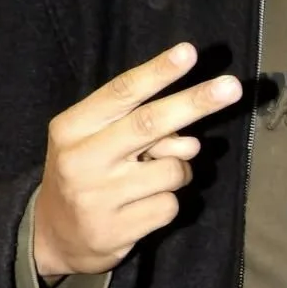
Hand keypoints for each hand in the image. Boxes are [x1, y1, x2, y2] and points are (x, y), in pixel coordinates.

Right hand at [32, 44, 241, 279]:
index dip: (157, 72)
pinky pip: (170, 204)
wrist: (54, 235)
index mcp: (71, 128)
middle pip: (150, 123)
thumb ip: (137, 126)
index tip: (189, 52)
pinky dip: (168, 201)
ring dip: (179, 170)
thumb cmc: (85, 172)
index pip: (120, 93)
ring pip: (172, 169)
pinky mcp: (116, 231)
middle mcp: (81, 160)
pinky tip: (143, 206)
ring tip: (151, 178)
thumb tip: (190, 139)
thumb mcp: (92, 139)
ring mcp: (98, 198)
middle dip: (196, 102)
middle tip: (232, 87)